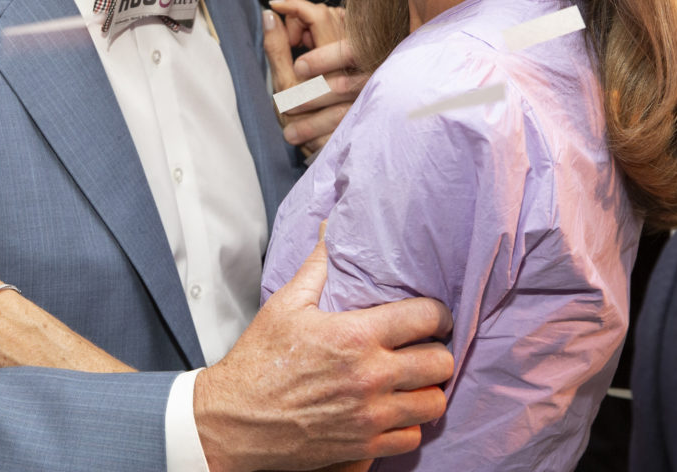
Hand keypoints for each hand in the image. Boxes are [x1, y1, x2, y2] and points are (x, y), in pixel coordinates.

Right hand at [194, 239, 452, 471]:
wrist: (236, 420)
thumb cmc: (259, 360)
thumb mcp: (286, 304)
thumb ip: (318, 266)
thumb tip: (329, 228)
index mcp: (355, 335)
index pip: (425, 318)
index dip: (437, 312)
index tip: (431, 314)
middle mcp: (371, 377)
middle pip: (439, 363)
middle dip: (437, 350)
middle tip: (425, 346)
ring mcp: (370, 416)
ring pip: (433, 404)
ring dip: (429, 389)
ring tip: (415, 379)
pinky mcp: (364, 448)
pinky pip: (412, 438)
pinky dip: (410, 424)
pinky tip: (397, 409)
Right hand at [264, 0, 367, 154]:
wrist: (328, 145)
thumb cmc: (302, 120)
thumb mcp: (283, 86)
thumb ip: (277, 47)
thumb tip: (270, 15)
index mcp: (334, 62)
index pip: (317, 15)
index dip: (294, 6)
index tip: (275, 6)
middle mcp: (355, 58)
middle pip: (328, 14)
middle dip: (301, 20)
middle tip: (289, 40)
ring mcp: (364, 58)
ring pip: (339, 21)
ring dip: (314, 27)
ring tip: (300, 48)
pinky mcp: (368, 60)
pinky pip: (347, 32)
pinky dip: (327, 35)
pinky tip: (316, 51)